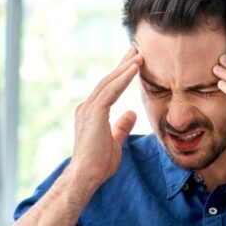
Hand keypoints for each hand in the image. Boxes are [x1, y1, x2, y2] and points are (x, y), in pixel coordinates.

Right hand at [69, 47, 141, 194]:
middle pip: (108, 80)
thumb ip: (122, 126)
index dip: (121, 74)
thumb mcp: (115, 141)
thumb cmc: (98, 164)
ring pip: (109, 83)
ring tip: (139, 54)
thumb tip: (131, 113)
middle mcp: (87, 107)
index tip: (134, 62)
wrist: (86, 176)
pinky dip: (123, 79)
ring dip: (125, 68)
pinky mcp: (93, 113)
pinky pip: (111, 91)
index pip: (109, 89)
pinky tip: (134, 69)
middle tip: (137, 49)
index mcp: (92, 113)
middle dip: (123, 64)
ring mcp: (88, 109)